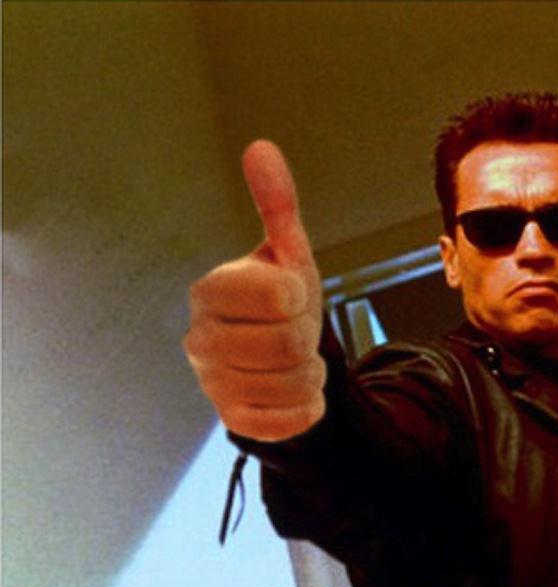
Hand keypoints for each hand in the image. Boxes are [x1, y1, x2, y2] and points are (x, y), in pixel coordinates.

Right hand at [184, 140, 325, 440]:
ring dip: (311, 371)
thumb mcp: (287, 252)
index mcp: (211, 290)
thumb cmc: (282, 300)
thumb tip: (261, 148)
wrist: (277, 355)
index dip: (297, 296)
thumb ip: (277, 205)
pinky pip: (287, 421)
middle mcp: (200, 338)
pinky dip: (306, 406)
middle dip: (308, 337)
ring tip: (295, 358)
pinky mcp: (231, 419)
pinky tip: (294, 391)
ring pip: (293, 384)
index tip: (290, 294)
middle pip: (288, 346)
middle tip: (296, 330)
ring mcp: (212, 382)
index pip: (276, 296)